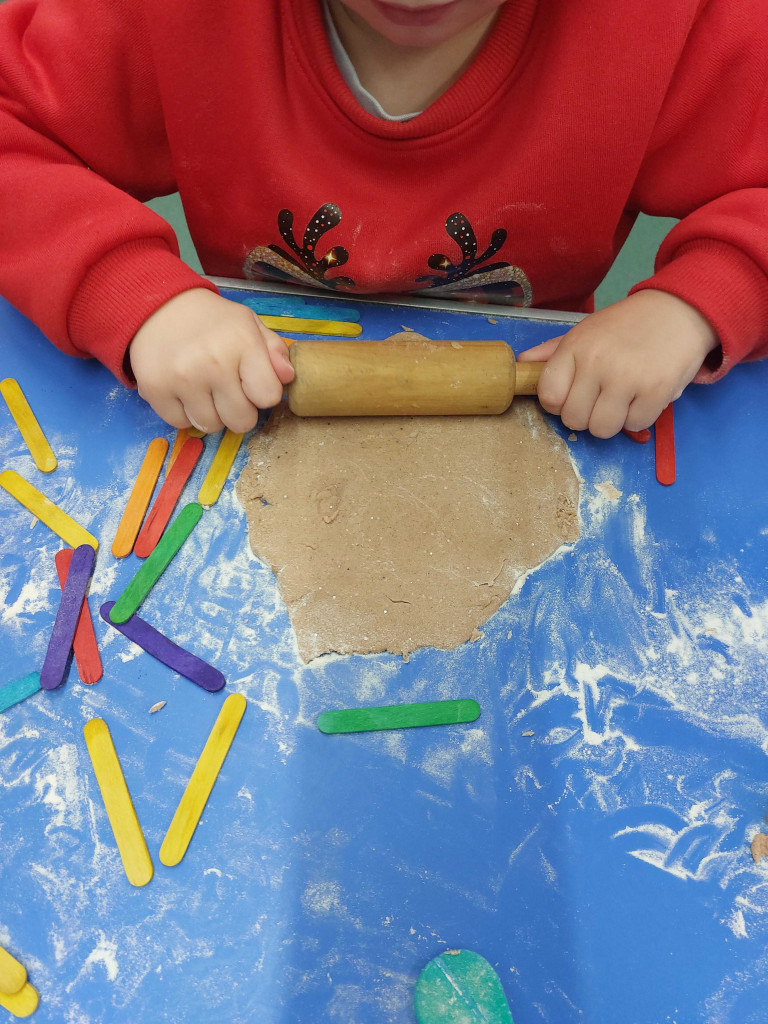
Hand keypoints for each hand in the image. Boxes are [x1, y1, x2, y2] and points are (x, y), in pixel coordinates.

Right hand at [127, 288, 294, 432]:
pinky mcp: (155, 390)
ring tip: (203, 387)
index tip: (250, 381)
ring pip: (211, 427)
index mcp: (242, 343)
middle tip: (227, 388)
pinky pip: (180, 424)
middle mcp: (212, 363)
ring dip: (211, 413)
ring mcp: (181, 379)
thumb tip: (288, 377)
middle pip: (241, 421)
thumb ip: (274, 350)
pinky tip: (183, 390)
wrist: (157, 307)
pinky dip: (184, 413)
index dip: (262, 393)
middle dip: (239, 410)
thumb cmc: (211, 321)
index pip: (268, 397)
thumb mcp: (248, 324)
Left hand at [518, 290, 718, 437]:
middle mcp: (598, 363)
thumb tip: (523, 364)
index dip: (558, 404)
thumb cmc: (628, 324)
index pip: (549, 396)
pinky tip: (643, 396)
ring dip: (612, 421)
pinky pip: (635, 426)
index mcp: (576, 347)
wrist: (680, 309)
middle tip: (602, 398)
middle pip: (574, 419)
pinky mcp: (657, 391)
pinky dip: (639, 417)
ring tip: (622, 399)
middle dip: (586, 415)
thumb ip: (553, 351)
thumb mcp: (586, 330)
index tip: (573, 396)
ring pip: (602, 429)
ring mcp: (627, 378)